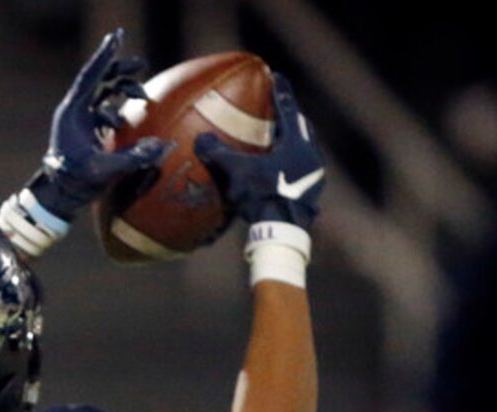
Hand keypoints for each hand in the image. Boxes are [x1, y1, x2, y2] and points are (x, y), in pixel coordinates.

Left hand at [31, 28, 172, 221]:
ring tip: (143, 97)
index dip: (105, 56)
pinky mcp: (88, 130)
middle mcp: (75, 112)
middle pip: (98, 79)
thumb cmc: (76, 184)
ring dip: (124, 89)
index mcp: (72, 113)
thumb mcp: (104, 171)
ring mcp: (81, 120)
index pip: (90, 76)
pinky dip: (122, 108)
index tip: (117, 36)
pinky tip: (135, 113)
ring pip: (104, 93)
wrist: (60, 199)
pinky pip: (107, 109)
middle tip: (142, 64)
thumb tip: (163, 147)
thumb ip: (133, 158)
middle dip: (119, 69)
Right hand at [195, 74, 323, 230]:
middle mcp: (311, 152)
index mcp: (297, 141)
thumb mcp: (239, 174)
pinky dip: (292, 162)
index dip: (280, 92)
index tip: (276, 77)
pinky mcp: (313, 191)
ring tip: (279, 140)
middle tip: (277, 111)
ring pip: (304, 147)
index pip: (288, 108)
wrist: (284, 229)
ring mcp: (315, 173)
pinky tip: (282, 169)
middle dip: (288, 116)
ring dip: (291, 141)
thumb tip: (201, 139)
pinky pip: (303, 168)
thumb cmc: (264, 196)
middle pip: (300, 126)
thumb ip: (221, 155)